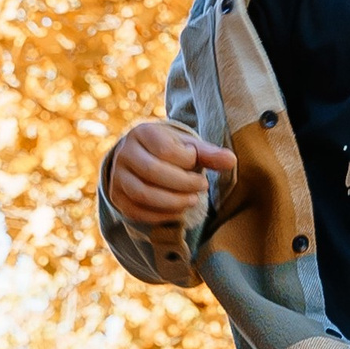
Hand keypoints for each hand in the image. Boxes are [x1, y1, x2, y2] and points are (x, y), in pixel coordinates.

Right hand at [107, 119, 235, 226]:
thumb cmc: (171, 152)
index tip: (197, 163)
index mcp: (143, 133)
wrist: (142, 160)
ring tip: (193, 201)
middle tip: (202, 187)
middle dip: (183, 184)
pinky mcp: (117, 197)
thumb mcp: (189, 148)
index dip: (187, 161)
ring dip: (173, 202)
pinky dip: (161, 215)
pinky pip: (137, 212)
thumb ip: (209, 154)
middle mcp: (124, 153)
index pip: (165, 150)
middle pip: (153, 172)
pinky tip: (178, 211)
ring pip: (143, 194)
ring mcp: (117, 176)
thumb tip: (232, 160)